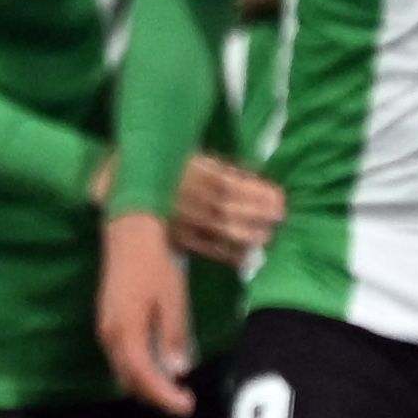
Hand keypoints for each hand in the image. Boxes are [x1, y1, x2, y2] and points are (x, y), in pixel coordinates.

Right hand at [97, 213, 201, 414]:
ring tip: (172, 389)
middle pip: (130, 379)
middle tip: (182, 401)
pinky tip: (158, 366)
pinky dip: (139, 369)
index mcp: (126, 331)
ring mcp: (105, 329)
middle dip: (155, 396)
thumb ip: (173, 336)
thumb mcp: (172, 299)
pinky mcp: (107, 322)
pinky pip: (121, 357)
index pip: (144, 376)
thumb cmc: (154, 263)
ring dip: (146, 384)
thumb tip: (177, 371)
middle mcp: (110, 335)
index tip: (186, 406)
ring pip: (123, 370)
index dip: (164, 396)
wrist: (129, 233)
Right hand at [169, 151, 285, 266]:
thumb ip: (224, 168)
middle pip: (229, 208)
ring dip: (248, 235)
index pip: (233, 184)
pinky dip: (228, 255)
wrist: (136, 188)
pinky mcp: (179, 239)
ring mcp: (184, 220)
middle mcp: (191, 197)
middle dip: (258, 213)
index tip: (280, 196)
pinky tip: (246, 257)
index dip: (258, 192)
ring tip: (268, 236)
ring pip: (219, 230)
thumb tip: (255, 177)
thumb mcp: (197, 160)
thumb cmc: (172, 170)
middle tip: (281, 216)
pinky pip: (206, 249)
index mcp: (195, 174)